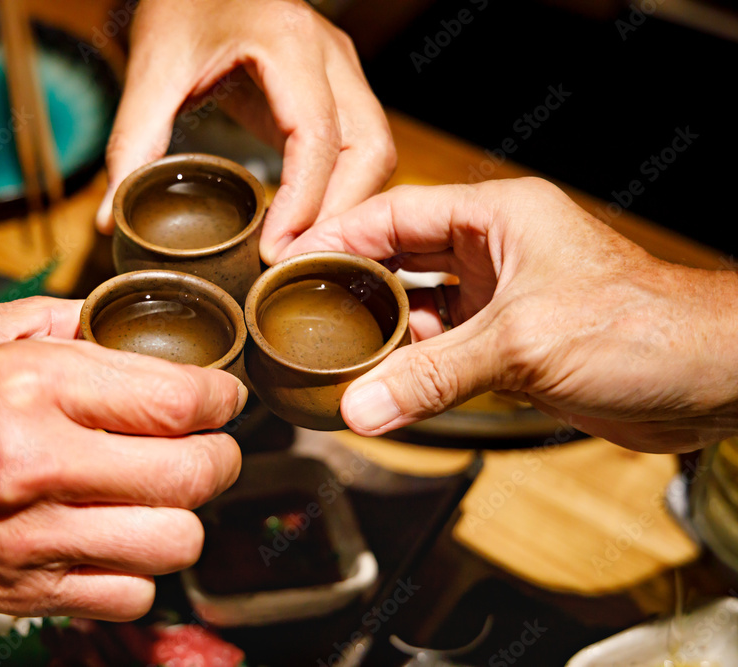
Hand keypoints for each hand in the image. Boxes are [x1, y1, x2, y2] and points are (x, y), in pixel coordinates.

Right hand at [0, 297, 245, 625]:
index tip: (222, 396)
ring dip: (184, 514)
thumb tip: (131, 324)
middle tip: (203, 442)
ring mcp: (34, 538)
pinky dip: (141, 568)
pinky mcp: (24, 592)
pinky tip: (116, 537)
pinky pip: (132, 595)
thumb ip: (61, 319)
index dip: (223, 397)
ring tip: (159, 492)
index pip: (178, 399)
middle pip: (196, 474)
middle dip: (220, 454)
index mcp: (30, 385)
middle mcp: (39, 463)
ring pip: (177, 542)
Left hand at [96, 0, 395, 263]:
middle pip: (369, 150)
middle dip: (340, 217)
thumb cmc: (181, 7)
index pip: (317, 134)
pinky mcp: (339, 91)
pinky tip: (310, 229)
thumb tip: (112, 220)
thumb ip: (133, 144)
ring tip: (303, 256)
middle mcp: (330, 55)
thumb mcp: (152, 71)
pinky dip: (344, 194)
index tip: (276, 252)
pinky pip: (362, 151)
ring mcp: (343, 71)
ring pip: (376, 154)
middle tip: (296, 266)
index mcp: (288, 42)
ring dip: (348, 210)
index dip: (304, 202)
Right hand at [278, 178, 737, 452]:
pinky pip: (446, 355)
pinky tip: (382, 389)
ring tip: (331, 355)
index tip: (291, 259)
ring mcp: (503, 302)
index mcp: (499, 218)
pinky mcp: (512, 348)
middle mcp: (497, 253)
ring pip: (422, 314)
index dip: (341, 235)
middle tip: (299, 308)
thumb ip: (433, 374)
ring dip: (384, 337)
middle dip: (354, 285)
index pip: (397, 215)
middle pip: (403, 262)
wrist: (709, 380)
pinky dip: (415, 372)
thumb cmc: (640, 327)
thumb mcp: (520, 342)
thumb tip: (362, 406)